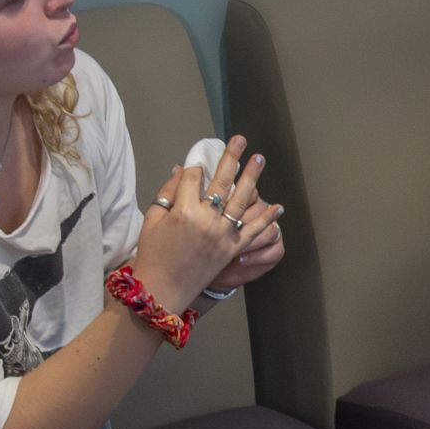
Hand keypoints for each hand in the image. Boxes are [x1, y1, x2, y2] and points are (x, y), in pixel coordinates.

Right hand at [136, 136, 274, 313]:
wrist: (162, 288)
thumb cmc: (153, 254)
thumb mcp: (153, 219)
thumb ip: (168, 193)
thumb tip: (182, 169)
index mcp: (183, 211)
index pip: (194, 178)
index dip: (196, 167)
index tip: (199, 160)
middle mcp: (206, 220)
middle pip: (222, 182)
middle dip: (231, 158)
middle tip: (241, 140)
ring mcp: (222, 235)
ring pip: (241, 200)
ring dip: (252, 178)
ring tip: (259, 159)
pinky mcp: (232, 248)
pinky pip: (253, 230)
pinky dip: (266, 219)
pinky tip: (277, 206)